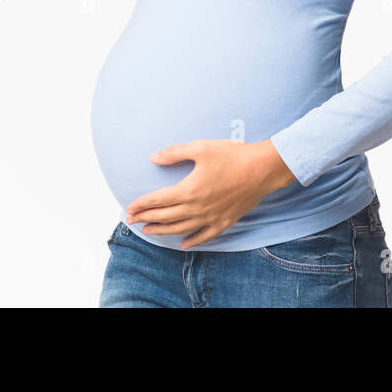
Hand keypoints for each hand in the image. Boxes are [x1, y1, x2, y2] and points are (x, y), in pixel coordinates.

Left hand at [125, 139, 297, 249]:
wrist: (262, 169)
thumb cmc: (231, 155)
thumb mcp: (200, 148)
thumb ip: (174, 153)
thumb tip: (153, 158)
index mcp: (188, 190)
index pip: (158, 200)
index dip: (141, 205)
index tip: (129, 208)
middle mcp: (197, 208)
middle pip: (165, 217)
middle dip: (146, 219)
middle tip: (131, 220)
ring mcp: (211, 217)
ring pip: (181, 229)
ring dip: (162, 231)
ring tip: (148, 231)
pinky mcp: (225, 221)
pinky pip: (205, 235)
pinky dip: (193, 240)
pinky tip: (184, 244)